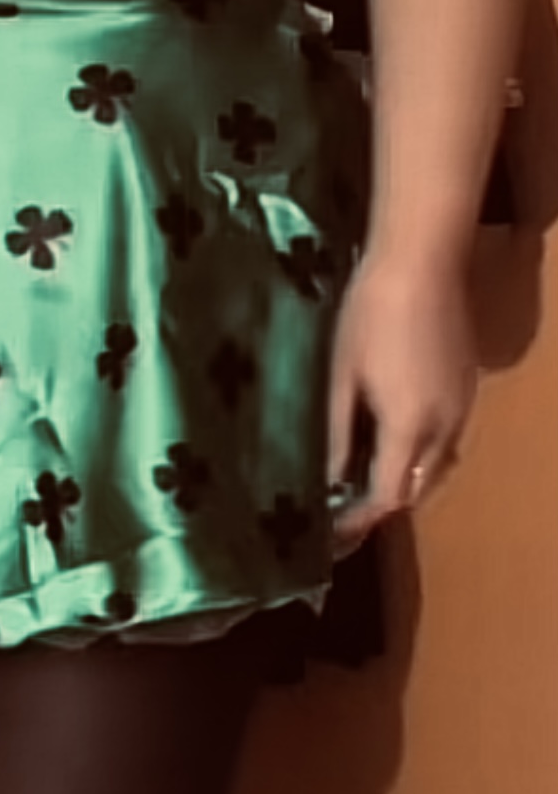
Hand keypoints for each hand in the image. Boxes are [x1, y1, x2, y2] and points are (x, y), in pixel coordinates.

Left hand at [326, 250, 477, 555]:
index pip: (388, 497)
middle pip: (417, 488)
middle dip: (382, 504)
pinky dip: (421, 451)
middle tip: (344, 505)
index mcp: (409, 427)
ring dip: (404, 478)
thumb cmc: (371, 313)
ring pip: (437, 465)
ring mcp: (461, 406)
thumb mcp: (342, 373)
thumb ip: (337, 431)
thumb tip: (328, 477)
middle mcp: (444, 427)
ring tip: (364, 474)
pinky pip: (447, 438)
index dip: (359, 520)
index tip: (332, 532)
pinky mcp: (466, 386)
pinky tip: (393, 434)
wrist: (422, 261)